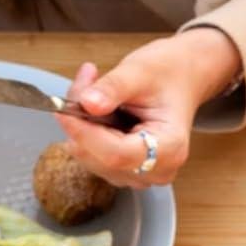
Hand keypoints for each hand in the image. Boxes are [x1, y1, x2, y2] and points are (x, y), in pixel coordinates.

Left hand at [59, 28, 243, 188]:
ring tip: (94, 89)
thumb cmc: (168, 73)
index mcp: (169, 148)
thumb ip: (112, 88)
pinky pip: (95, 158)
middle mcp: (158, 170)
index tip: (63, 111)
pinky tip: (97, 108)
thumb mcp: (140, 70)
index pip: (117, 155)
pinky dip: (87, 133)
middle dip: (81, 126)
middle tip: (83, 83)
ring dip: (82, 127)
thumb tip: (86, 104)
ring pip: (94, 160)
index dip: (86, 135)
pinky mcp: (128, 171)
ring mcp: (142, 174)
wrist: (182, 78)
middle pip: (102, 160)